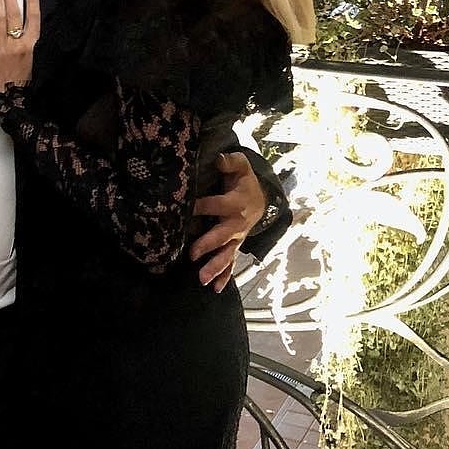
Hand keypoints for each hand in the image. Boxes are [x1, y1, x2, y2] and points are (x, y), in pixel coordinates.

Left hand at [0, 0, 40, 94]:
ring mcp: (0, 49)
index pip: (33, 19)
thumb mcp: (37, 63)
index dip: (32, 3)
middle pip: (14, 15)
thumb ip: (32, 46)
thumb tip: (30, 32)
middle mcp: (16, 45)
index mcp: (30, 47)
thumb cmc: (24, 85)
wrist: (12, 101)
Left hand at [187, 152, 264, 291]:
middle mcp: (236, 223)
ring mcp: (236, 238)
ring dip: (215, 268)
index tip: (186, 209)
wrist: (261, 200)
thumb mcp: (241, 166)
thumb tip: (219, 159)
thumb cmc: (244, 181)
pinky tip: (215, 289)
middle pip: (221, 236)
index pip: (215, 204)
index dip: (201, 206)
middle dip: (207, 245)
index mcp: (235, 203)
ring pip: (226, 255)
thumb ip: (230, 162)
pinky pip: (231, 263)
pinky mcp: (235, 246)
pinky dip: (224, 277)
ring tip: (202, 279)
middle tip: (192, 254)